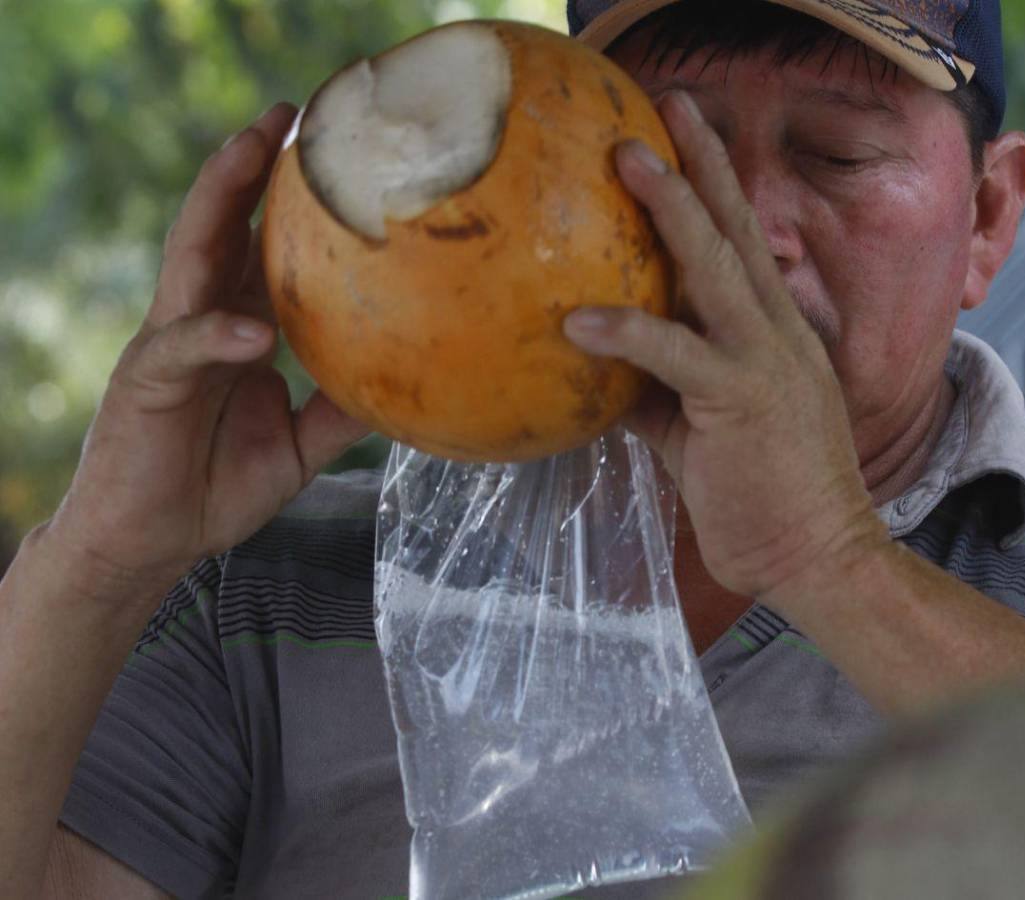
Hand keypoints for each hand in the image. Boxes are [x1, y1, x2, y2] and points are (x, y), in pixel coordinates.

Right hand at [47, 103, 370, 597]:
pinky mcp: (146, 381)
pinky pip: (182, 348)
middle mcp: (201, 319)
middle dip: (247, 166)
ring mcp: (169, 343)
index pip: (258, 247)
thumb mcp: (299, 446)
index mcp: (233, 326)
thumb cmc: (218, 486)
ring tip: (247, 149)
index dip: (286, 200)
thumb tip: (405, 386)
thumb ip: (340, 411)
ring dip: (217, 200)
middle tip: (286, 112)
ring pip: (189, 255)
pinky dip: (216, 335)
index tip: (331, 152)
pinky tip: (252, 330)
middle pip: (221, 226)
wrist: (156, 542)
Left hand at [564, 91, 884, 600]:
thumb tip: (599, 370)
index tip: (686, 136)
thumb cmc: (761, 493)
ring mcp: (764, 360)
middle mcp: (775, 331)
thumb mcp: (699, 430)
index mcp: (772, 333)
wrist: (817, 554)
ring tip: (627, 158)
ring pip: (717, 267)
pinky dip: (629, 331)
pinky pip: (677, 354)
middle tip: (668, 104)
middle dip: (703, 163)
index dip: (715, 187)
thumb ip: (656, 390)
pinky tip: (579, 320)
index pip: (743, 245)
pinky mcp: (741, 399)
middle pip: (738, 229)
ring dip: (673, 209)